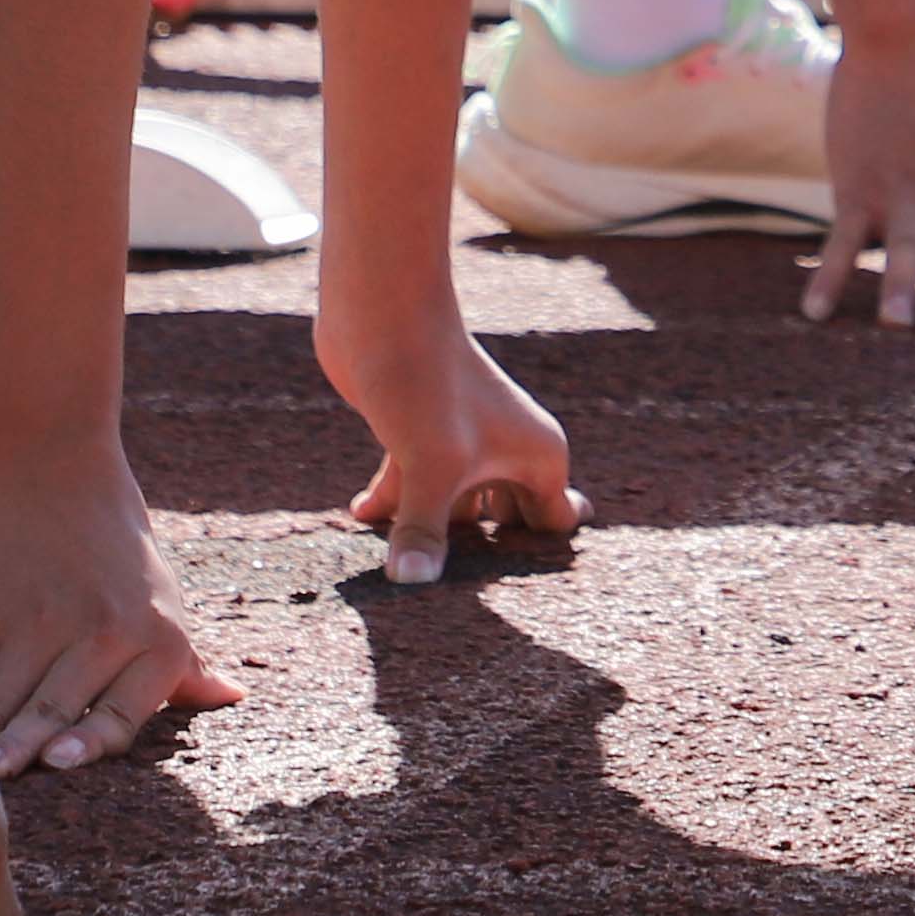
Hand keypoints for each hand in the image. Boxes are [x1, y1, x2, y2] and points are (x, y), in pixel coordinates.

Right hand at [0, 462, 244, 778]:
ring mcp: (33, 622)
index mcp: (155, 636)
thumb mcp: (159, 591)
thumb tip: (232, 695)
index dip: (93, 745)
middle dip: (24, 756)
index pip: (128, 715)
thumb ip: (182, 658)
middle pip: (56, 713)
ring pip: (1, 704)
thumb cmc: (107, 526)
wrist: (43, 441)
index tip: (62, 765)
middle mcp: (99, 632)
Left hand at [325, 304, 581, 585]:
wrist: (382, 310)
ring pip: (453, 510)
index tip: (516, 600)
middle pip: (504, 525)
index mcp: (538, 455)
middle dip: (480, 559)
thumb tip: (410, 586)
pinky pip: (414, 490)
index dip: (537, 563)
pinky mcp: (419, 438)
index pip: (554, 526)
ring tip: (399, 576)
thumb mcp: (428, 466)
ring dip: (427, 535)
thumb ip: (423, 531)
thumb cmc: (425, 380)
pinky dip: (391, 507)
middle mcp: (509, 451)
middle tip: (452, 606)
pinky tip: (360, 516)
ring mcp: (463, 446)